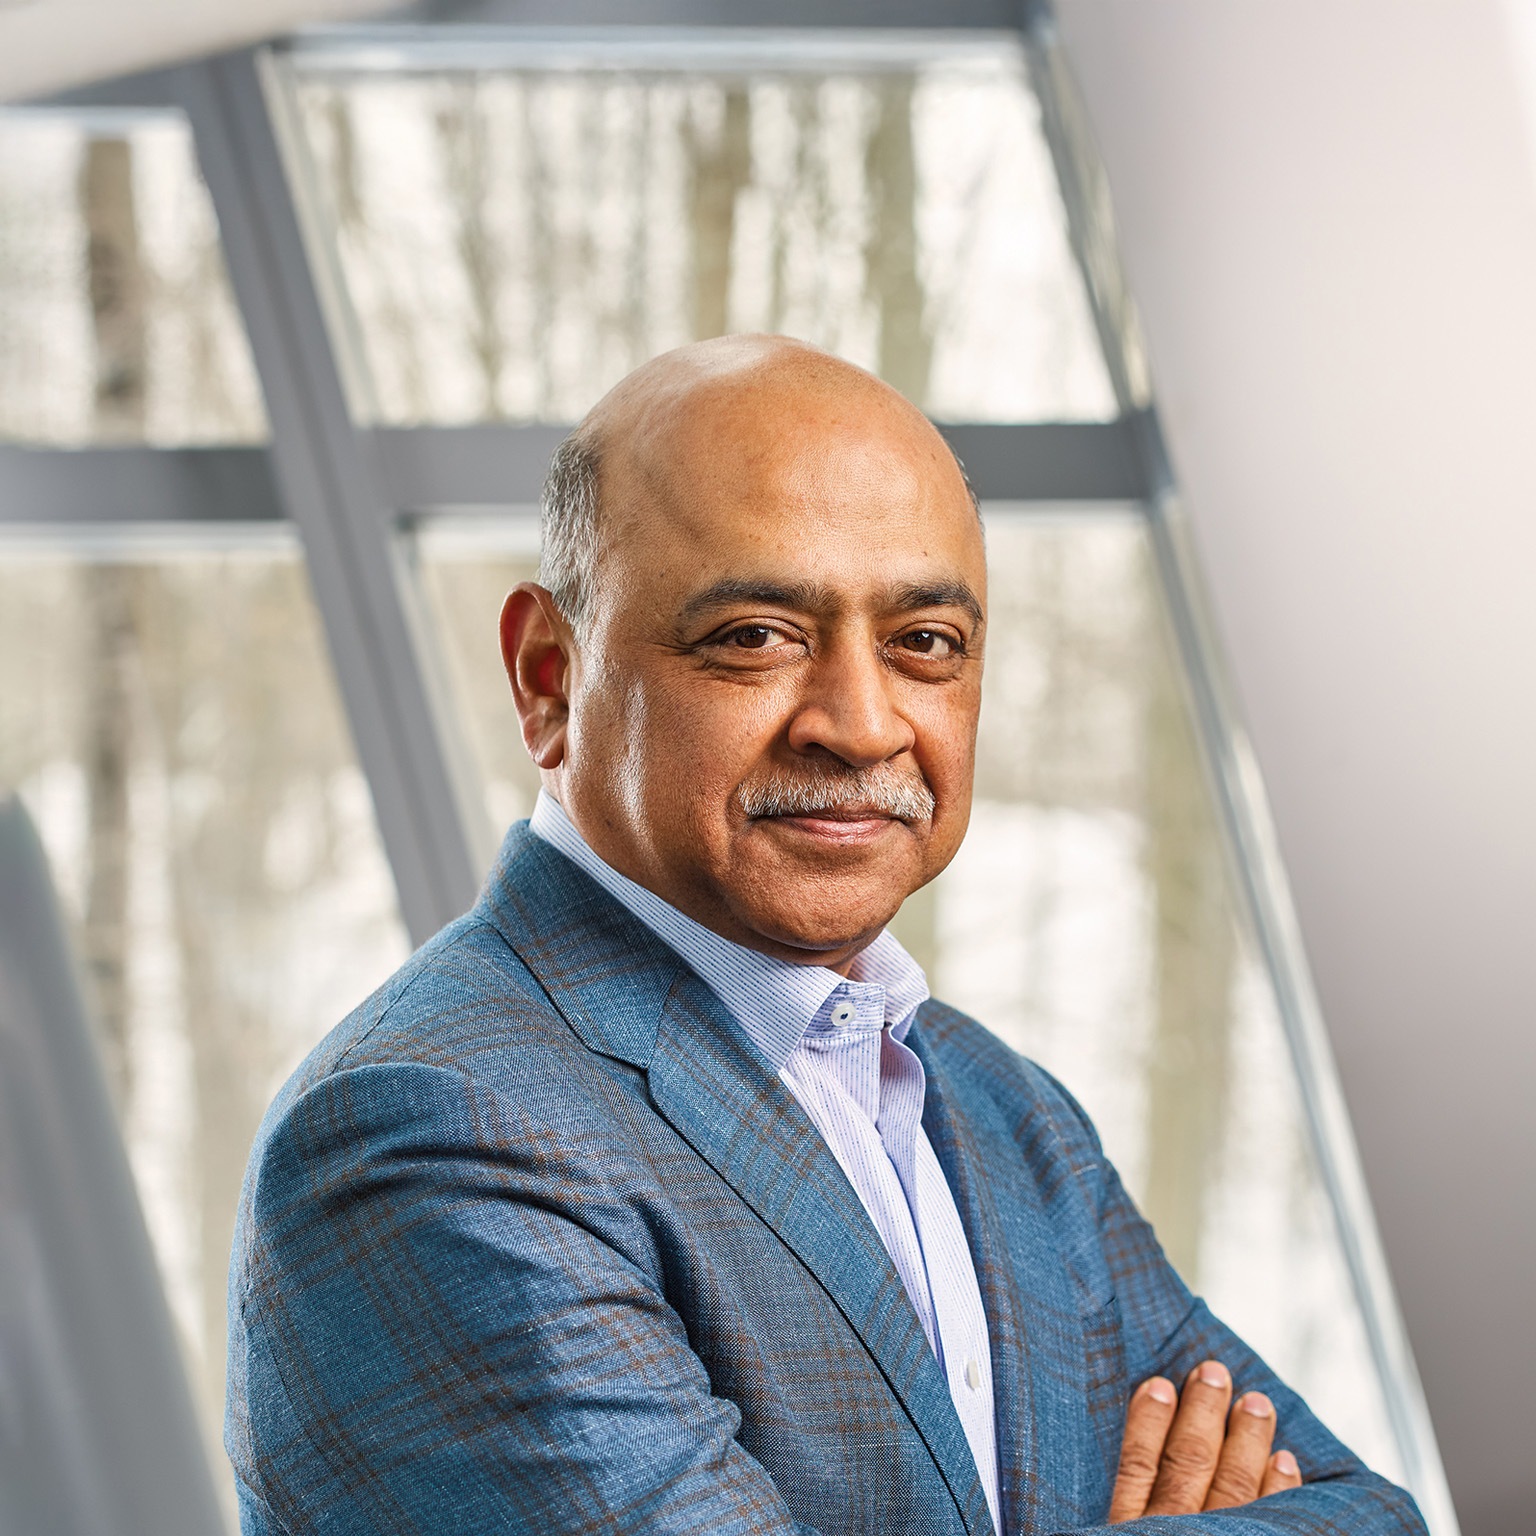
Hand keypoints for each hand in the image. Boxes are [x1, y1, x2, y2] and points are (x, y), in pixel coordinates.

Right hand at [1107, 1360, 1302, 1522]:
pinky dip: (1280, 1491)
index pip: (1136, 1465)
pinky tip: (1284, 1462)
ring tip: (1257, 1402)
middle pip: (1188, 1465)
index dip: (1147, 1421)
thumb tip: (1131, 1420)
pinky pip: (1270, 1523)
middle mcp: (1167, 1533)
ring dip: (1247, 1441)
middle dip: (1203, 1414)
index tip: (1158, 1384)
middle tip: (1215, 1372)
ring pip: (1232, 1488)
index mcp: (1125, 1526)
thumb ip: (1117, 1495)